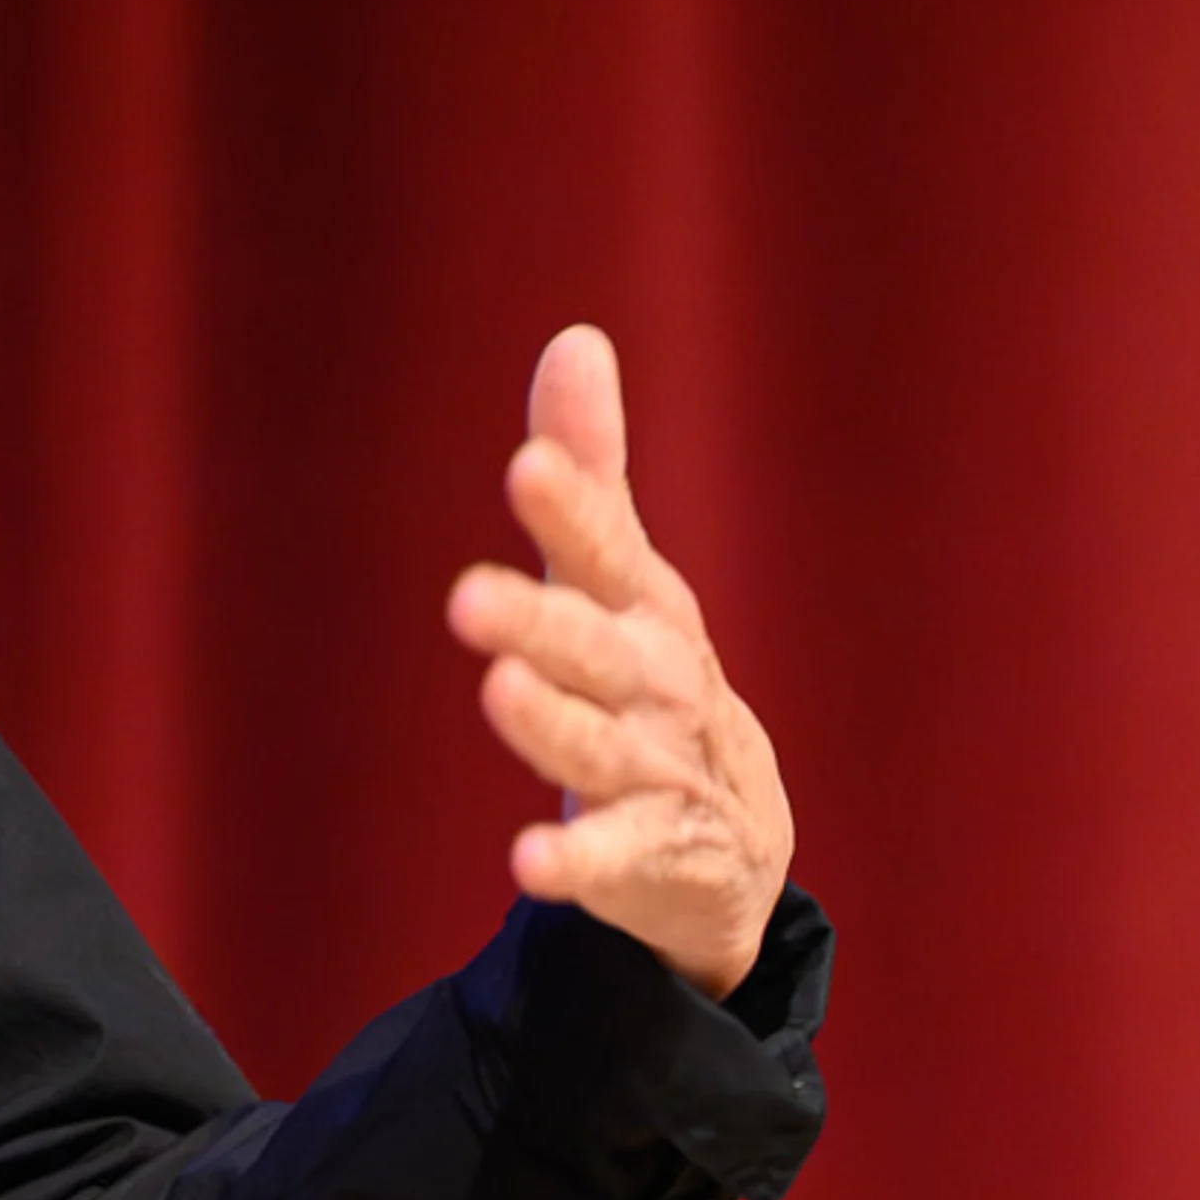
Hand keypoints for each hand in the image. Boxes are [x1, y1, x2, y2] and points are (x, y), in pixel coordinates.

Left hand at [443, 325, 792, 1000]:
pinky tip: (527, 862)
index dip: (571, 511)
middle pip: (594, 649)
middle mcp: (657, 686)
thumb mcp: (624, 580)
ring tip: (499, 692)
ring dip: (551, 722)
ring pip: (601, 747)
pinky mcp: (648, 857)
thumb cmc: (652, 681)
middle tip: (468, 597)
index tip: (528, 467)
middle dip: (540, 622)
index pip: (606, 553)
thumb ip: (591, 473)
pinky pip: (611, 859)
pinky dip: (573, 862)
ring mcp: (659, 772)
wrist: (731, 838)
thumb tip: (575, 337)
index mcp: (646, 611)